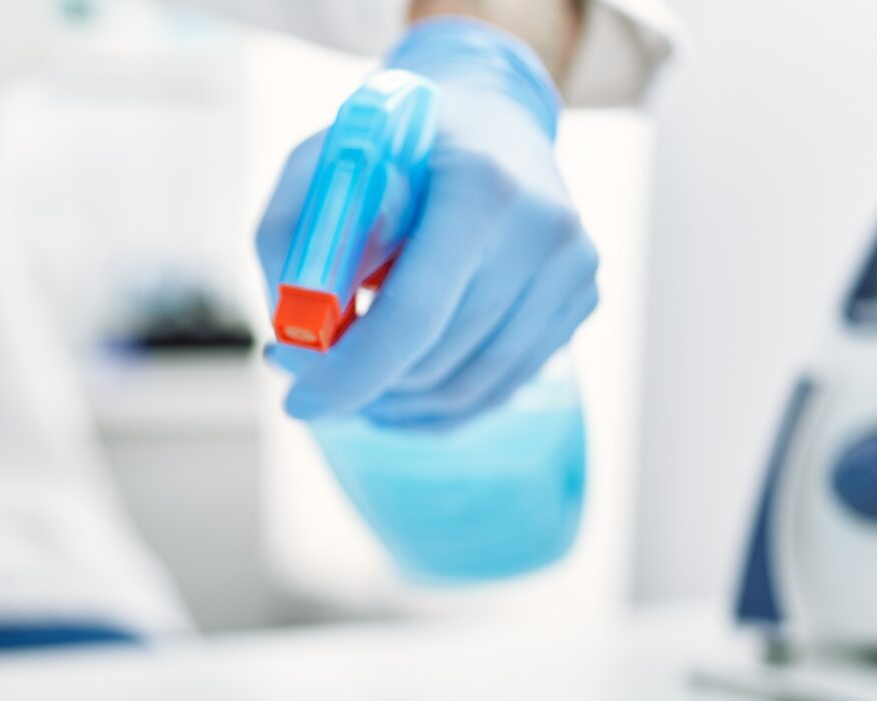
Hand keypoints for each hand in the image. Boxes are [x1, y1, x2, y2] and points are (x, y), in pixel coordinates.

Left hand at [256, 17, 597, 428]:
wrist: (489, 117)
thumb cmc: (396, 146)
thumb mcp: (324, 165)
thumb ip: (294, 237)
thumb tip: (296, 335)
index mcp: (480, 185)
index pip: (414, 315)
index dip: (350, 372)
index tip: (297, 401)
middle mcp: (542, 229)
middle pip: (436, 360)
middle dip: (360, 384)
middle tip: (307, 375)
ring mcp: (573, 268)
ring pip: (466, 388)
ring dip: (395, 400)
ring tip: (349, 377)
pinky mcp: (582, 298)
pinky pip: (499, 388)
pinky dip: (437, 405)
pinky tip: (395, 388)